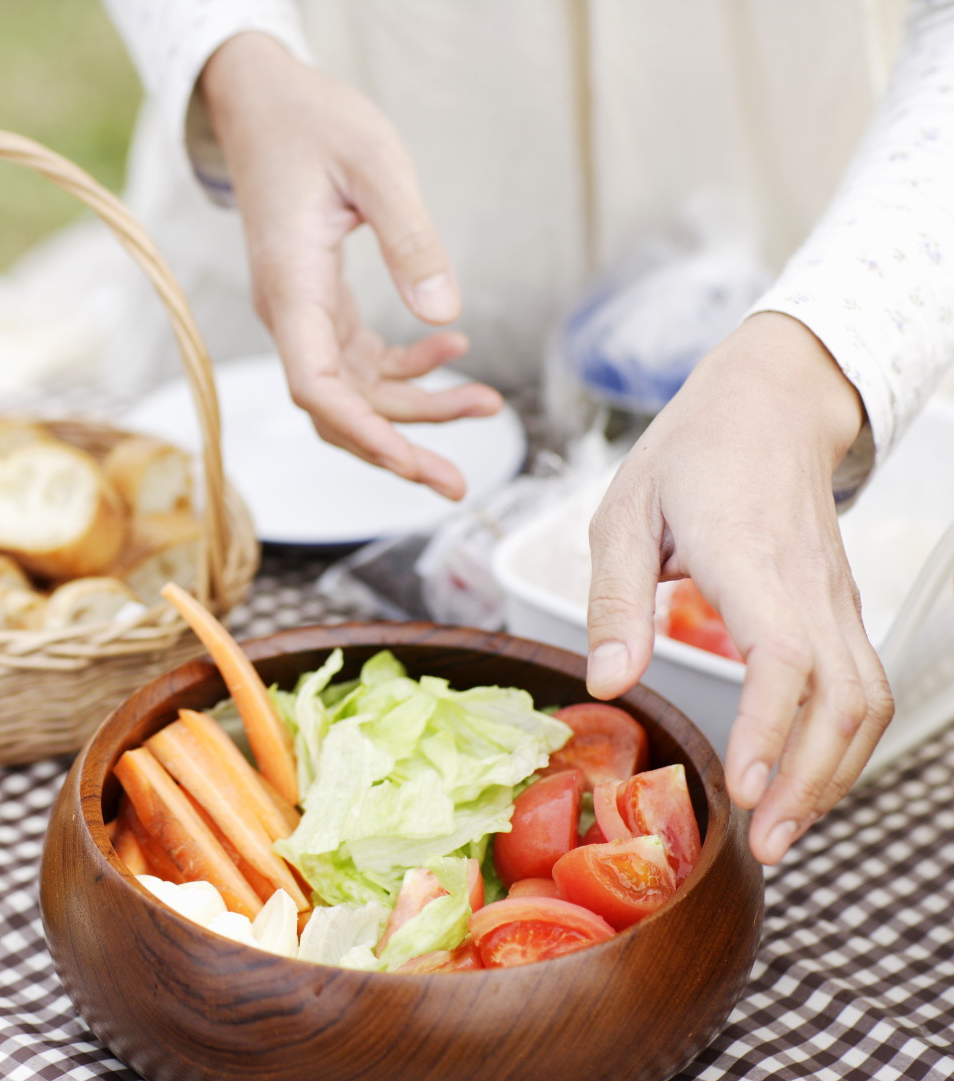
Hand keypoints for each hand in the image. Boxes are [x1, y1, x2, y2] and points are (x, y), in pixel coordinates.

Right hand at [200, 33, 502, 499]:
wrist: (261, 101)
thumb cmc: (311, 122)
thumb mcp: (374, 164)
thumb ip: (409, 238)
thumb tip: (445, 315)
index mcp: (291, 289)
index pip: (315, 387)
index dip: (363, 434)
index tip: (413, 464)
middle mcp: (290, 314)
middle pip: (340, 408)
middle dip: (400, 447)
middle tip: (460, 484)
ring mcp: (303, 314)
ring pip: (357, 390)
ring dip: (418, 406)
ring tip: (487, 404)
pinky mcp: (320, 304)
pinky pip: (362, 358)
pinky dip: (409, 364)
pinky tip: (453, 351)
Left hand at [584, 312, 893, 864]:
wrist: (772, 402)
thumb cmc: (691, 454)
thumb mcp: (624, 513)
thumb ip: (614, 601)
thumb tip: (607, 685)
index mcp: (748, 557)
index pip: (782, 656)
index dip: (769, 729)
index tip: (745, 787)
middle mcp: (807, 586)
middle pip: (839, 699)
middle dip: (808, 781)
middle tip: (766, 845)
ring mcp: (835, 598)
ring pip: (865, 701)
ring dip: (832, 773)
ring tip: (784, 830)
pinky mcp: (840, 608)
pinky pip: (861, 686)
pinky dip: (842, 743)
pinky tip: (802, 779)